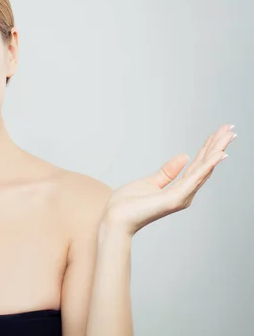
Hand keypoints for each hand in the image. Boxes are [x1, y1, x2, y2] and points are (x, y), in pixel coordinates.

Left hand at [102, 123, 236, 236]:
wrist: (115, 218)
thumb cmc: (128, 204)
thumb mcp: (150, 182)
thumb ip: (168, 171)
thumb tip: (185, 156)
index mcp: (179, 189)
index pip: (198, 165)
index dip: (209, 149)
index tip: (219, 133)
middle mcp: (184, 193)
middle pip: (205, 165)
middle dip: (218, 146)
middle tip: (231, 128)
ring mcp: (181, 197)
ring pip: (204, 169)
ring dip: (217, 151)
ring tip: (229, 135)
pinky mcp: (175, 199)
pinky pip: (193, 179)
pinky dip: (207, 166)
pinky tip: (218, 155)